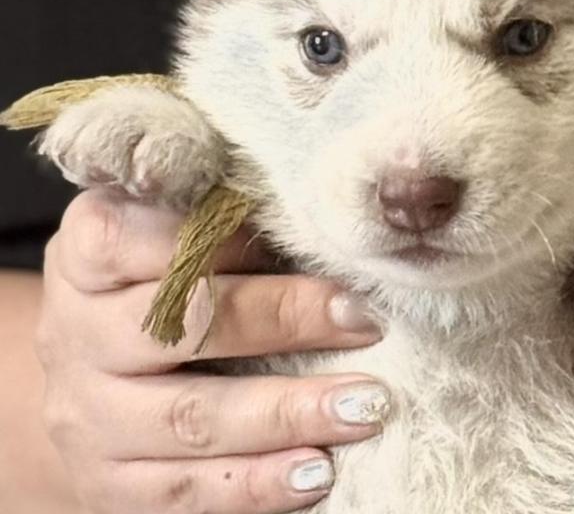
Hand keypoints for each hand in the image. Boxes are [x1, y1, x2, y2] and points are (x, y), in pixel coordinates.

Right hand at [36, 188, 385, 513]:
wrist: (83, 371)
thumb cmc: (149, 280)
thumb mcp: (163, 232)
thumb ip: (220, 221)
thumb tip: (320, 225)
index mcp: (86, 253)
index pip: (145, 238)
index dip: (225, 240)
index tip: (307, 241)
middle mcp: (75, 332)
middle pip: (179, 326)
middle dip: (284, 321)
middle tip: (364, 321)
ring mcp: (85, 414)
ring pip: (191, 418)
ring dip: (287, 413)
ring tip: (363, 405)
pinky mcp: (105, 482)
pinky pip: (184, 493)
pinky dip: (258, 484)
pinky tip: (319, 471)